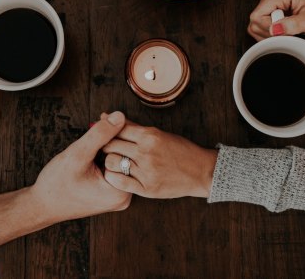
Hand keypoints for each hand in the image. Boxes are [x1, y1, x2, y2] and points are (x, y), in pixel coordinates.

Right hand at [26, 111, 131, 222]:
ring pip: (119, 160)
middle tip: (101, 120)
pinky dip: (105, 155)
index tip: (104, 117)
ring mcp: (118, 196)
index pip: (129, 152)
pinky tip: (94, 148)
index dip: (117, 131)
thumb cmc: (56, 184)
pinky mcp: (111, 194)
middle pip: (126, 156)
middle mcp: (124, 197)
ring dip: (108, 145)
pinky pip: (113, 168)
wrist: (42, 205)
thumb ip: (100, 134)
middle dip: (113, 137)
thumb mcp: (78, 154)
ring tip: (95, 135)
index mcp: (121, 192)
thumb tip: (120, 116)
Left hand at [100, 115, 217, 198]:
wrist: (200, 171)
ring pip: (111, 162)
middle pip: (110, 145)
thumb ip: (133, 127)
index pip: (117, 129)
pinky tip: (116, 174)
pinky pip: (119, 182)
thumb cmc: (180, 150)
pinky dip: (113, 177)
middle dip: (104, 145)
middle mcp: (146, 152)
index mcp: (149, 135)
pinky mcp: (147, 188)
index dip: (106, 130)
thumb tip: (107, 116)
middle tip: (105, 148)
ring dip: (108, 161)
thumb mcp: (158, 133)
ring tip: (113, 161)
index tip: (104, 134)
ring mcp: (146, 171)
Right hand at [248, 0, 304, 39]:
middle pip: (255, 22)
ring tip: (286, 29)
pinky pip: (259, 23)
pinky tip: (282, 27)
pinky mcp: (267, 4)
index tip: (287, 32)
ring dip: (270, 33)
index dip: (270, 30)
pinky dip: (270, 30)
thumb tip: (274, 30)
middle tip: (289, 32)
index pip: (258, 17)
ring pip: (255, 24)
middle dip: (271, 33)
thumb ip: (294, 25)